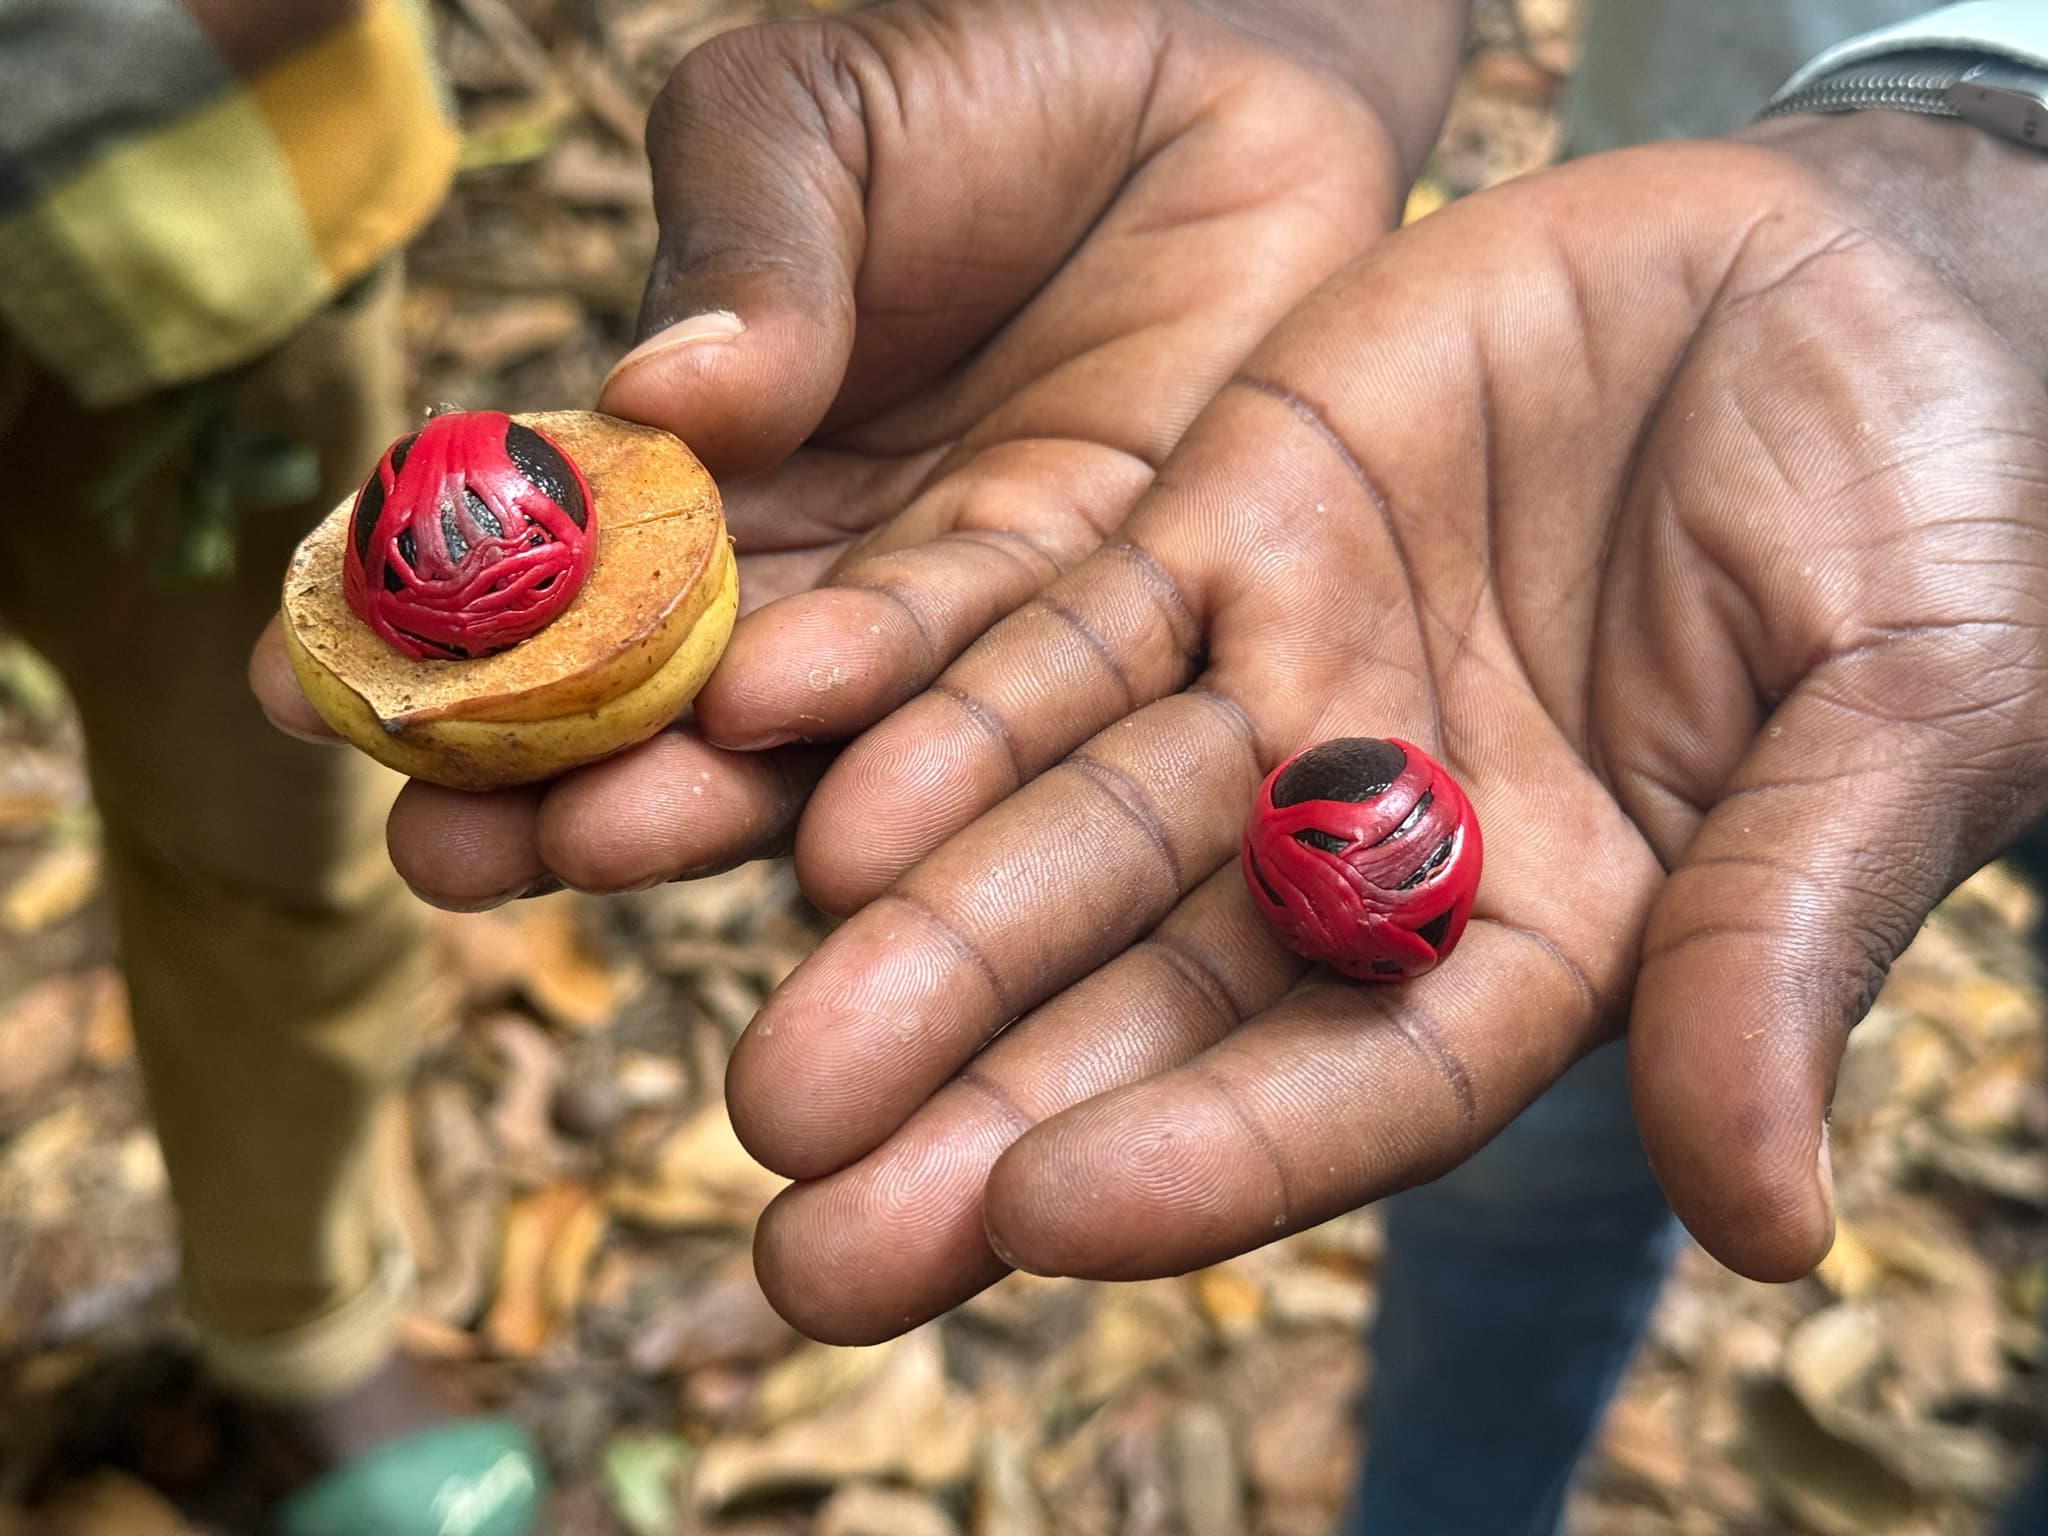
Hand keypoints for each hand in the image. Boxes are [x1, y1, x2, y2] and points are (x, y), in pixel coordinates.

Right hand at [254, 0, 1461, 906]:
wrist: (1226, 93)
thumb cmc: (985, 98)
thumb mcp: (812, 127)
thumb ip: (738, 247)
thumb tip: (659, 396)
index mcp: (708, 465)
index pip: (555, 565)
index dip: (438, 630)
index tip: (309, 689)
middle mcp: (822, 576)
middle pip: (670, 701)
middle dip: (552, 775)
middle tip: (440, 840)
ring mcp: (962, 618)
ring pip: (828, 737)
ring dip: (706, 801)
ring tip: (588, 841)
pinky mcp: (1115, 633)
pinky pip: (1010, 703)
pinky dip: (917, 760)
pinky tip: (820, 812)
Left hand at [725, 117, 2047, 1341]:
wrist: (1857, 273)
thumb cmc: (1944, 506)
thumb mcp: (1906, 711)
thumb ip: (1786, 937)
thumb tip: (1767, 1221)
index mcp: (1561, 925)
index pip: (1364, 1080)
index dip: (1211, 1157)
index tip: (1040, 1220)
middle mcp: (1388, 831)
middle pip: (1165, 996)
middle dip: (989, 1110)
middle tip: (806, 1238)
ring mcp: (1289, 675)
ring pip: (1070, 823)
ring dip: (915, 936)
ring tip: (765, 1066)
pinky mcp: (1223, 521)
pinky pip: (1054, 619)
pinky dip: (930, 697)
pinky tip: (785, 777)